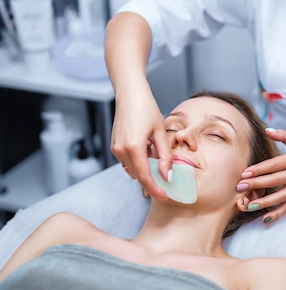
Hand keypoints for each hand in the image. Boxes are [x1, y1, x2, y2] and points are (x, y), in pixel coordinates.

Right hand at [110, 84, 171, 198]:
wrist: (130, 94)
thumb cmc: (146, 108)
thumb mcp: (160, 132)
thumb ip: (165, 156)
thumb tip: (168, 176)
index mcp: (133, 147)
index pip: (145, 177)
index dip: (155, 189)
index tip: (165, 195)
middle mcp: (121, 151)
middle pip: (138, 176)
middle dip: (152, 182)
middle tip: (166, 184)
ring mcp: (115, 149)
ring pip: (132, 170)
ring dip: (145, 172)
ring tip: (158, 164)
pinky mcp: (114, 146)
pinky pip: (127, 162)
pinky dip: (138, 163)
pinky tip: (148, 154)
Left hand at [237, 129, 285, 221]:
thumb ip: (282, 135)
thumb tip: (266, 130)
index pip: (274, 165)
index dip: (258, 169)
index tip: (244, 173)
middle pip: (273, 181)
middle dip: (256, 184)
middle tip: (239, 187)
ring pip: (280, 197)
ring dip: (264, 202)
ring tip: (249, 205)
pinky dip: (277, 214)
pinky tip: (265, 219)